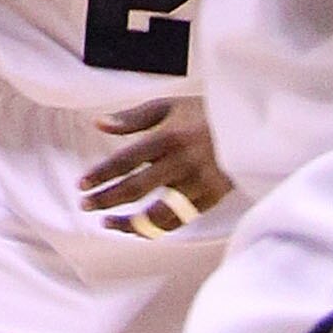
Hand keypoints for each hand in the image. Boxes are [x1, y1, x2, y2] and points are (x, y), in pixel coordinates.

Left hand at [81, 93, 228, 228]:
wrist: (250, 126)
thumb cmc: (204, 112)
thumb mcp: (169, 106)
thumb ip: (133, 117)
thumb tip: (99, 124)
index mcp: (168, 137)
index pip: (125, 161)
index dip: (101, 175)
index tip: (82, 185)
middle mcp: (182, 162)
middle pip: (136, 189)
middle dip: (106, 200)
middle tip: (86, 205)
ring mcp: (199, 183)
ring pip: (158, 213)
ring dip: (129, 223)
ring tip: (108, 222)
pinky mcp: (214, 197)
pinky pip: (180, 220)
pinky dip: (158, 226)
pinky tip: (140, 226)